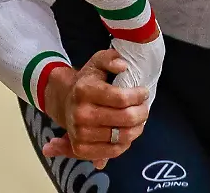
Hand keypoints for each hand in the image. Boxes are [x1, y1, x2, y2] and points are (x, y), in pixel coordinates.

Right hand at [41, 49, 149, 168]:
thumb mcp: (97, 63)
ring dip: (137, 128)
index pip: (122, 98)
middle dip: (142, 112)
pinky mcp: (81, 149)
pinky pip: (113, 151)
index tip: (144, 92)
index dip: (138, 96)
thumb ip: (110, 58)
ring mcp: (80, 133)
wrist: (64, 102)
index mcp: (84, 91)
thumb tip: (122, 66)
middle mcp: (80, 114)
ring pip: (122, 137)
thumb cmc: (87, 82)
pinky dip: (125, 143)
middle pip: (125, 118)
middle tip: (144, 107)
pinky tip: (127, 132)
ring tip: (138, 120)